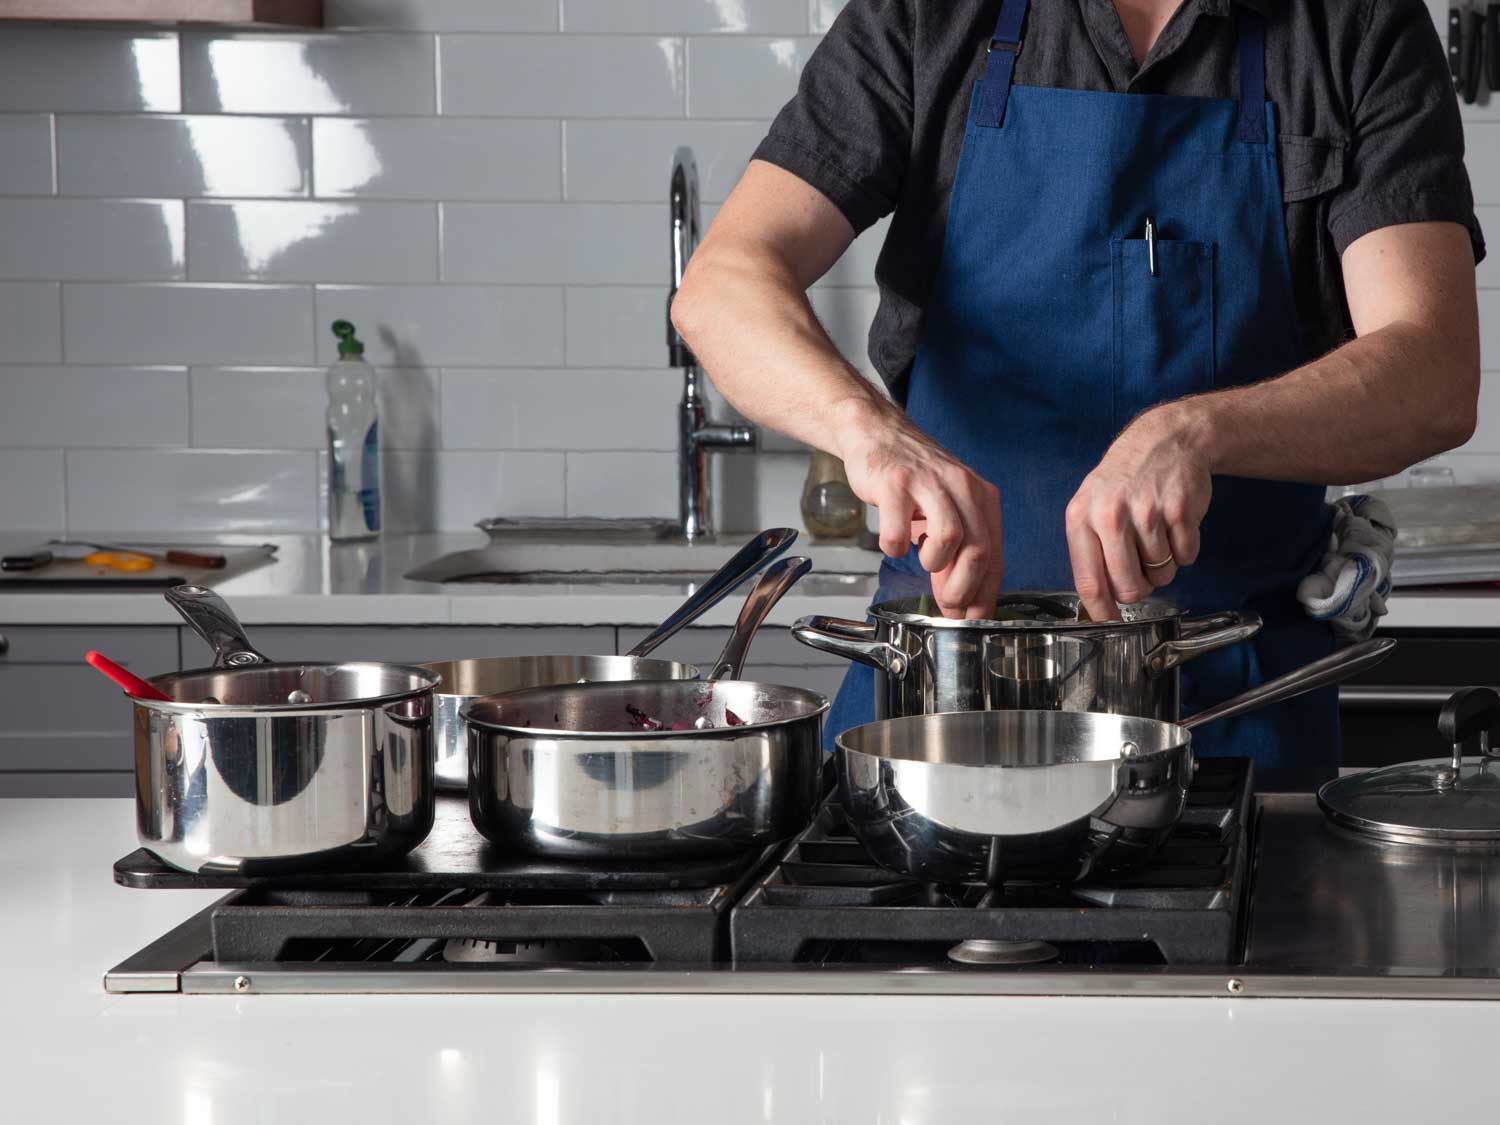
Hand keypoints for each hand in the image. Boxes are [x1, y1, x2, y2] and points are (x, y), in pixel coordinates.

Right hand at [835, 397, 1003, 618]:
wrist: (878, 434)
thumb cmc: (913, 478)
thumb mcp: (944, 512)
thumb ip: (954, 555)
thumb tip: (958, 603)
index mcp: (980, 497)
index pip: (994, 555)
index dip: (985, 594)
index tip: (974, 618)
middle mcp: (961, 487)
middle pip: (978, 549)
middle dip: (963, 588)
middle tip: (948, 604)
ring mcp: (928, 483)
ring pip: (950, 536)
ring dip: (935, 563)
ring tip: (923, 562)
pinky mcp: (895, 483)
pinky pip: (898, 529)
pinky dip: (894, 547)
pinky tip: (893, 545)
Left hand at [1065, 403, 1212, 620]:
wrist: (1164, 440)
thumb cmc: (1124, 480)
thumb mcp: (1091, 506)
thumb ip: (1089, 550)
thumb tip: (1096, 600)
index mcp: (1083, 518)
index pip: (1089, 580)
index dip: (1101, 609)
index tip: (1108, 622)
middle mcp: (1112, 516)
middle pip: (1128, 586)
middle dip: (1138, 589)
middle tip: (1140, 572)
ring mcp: (1148, 513)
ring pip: (1161, 574)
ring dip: (1163, 566)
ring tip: (1156, 537)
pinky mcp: (1180, 511)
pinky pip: (1186, 556)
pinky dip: (1185, 550)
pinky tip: (1174, 526)